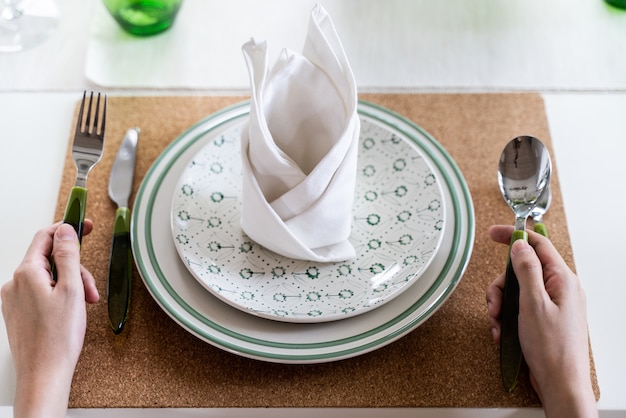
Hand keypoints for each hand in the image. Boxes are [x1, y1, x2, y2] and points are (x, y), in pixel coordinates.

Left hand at [1, 221, 98, 417]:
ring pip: (49, 277)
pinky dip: (61, 296)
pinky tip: (72, 311)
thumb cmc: (57, 339)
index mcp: (27, 273)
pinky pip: (42, 292)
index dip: (68, 228)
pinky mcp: (19, 311)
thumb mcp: (72, 289)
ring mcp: (15, 298)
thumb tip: (66, 231)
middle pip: (50, 259)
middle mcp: (16, 283)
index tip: (85, 224)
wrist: (44, 373)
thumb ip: (68, 255)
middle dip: (75, 268)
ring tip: (84, 305)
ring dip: (71, 285)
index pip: (46, 237)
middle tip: (91, 287)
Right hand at [486, 225, 596, 417]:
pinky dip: (506, 318)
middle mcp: (559, 289)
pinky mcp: (544, 319)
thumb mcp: (532, 304)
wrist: (560, 384)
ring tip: (497, 324)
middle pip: (521, 271)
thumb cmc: (551, 348)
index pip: (537, 244)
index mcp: (562, 280)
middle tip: (494, 304)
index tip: (492, 233)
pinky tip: (502, 332)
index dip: (514, 236)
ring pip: (516, 291)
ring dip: (501, 305)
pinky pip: (519, 308)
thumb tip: (520, 245)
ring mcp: (551, 305)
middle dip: (501, 286)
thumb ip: (526, 270)